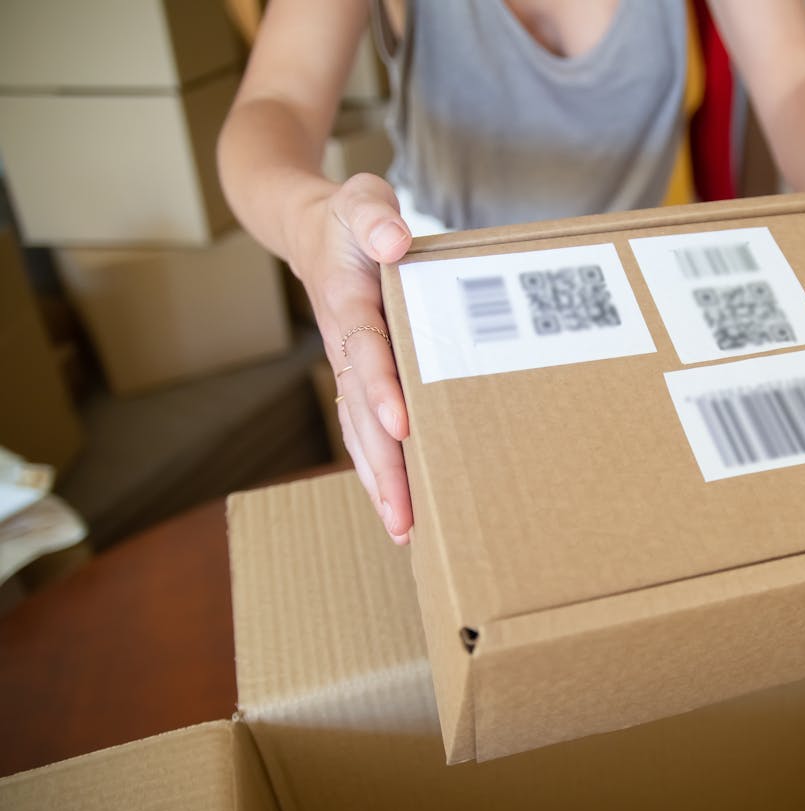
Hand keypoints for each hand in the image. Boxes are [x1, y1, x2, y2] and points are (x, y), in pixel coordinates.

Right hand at [289, 173, 413, 543]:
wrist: (312, 230)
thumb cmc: (349, 218)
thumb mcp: (360, 199)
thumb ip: (373, 216)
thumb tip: (394, 238)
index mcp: (347, 303)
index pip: (364, 350)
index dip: (379, 387)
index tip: (401, 423)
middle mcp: (344, 346)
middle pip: (359, 414)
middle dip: (382, 465)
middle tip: (404, 515)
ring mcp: (348, 368)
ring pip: (360, 433)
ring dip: (380, 481)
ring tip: (404, 529)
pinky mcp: (359, 380)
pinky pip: (365, 431)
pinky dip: (380, 469)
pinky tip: (399, 507)